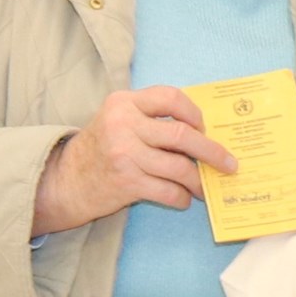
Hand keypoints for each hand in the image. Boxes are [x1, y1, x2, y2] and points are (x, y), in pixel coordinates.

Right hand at [32, 85, 236, 235]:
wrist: (66, 181)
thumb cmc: (100, 148)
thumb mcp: (118, 120)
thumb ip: (150, 117)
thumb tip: (202, 130)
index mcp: (124, 103)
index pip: (170, 98)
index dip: (194, 112)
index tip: (205, 127)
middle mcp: (124, 125)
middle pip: (182, 135)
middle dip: (212, 151)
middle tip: (229, 163)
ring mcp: (125, 154)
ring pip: (179, 167)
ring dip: (199, 180)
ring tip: (205, 186)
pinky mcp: (127, 182)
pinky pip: (168, 191)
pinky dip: (181, 197)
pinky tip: (182, 198)